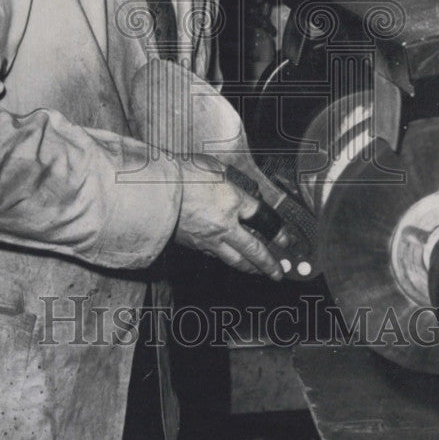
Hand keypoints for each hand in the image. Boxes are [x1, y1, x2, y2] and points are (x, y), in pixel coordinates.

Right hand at [173, 155, 289, 279]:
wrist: (152, 191)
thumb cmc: (180, 174)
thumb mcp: (212, 167)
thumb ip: (229, 178)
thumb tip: (238, 185)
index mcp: (233, 201)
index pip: (262, 218)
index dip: (278, 230)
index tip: (285, 238)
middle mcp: (225, 225)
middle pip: (254, 250)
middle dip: (270, 264)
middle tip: (279, 273)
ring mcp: (208, 239)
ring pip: (235, 260)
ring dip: (251, 268)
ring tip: (259, 272)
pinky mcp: (193, 245)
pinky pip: (216, 257)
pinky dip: (228, 260)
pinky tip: (230, 259)